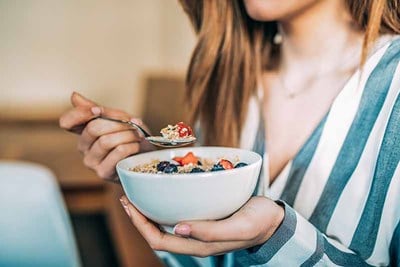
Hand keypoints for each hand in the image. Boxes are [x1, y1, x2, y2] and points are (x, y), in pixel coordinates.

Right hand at [59, 92, 153, 180]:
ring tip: (137, 135)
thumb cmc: (131, 136)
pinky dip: (131, 146)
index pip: (66, 122)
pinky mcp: (103, 172)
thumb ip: (100, 110)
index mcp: (84, 131)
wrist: (147, 156)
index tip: (97, 110)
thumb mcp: (119, 118)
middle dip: (117, 123)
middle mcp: (83, 147)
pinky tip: (136, 146)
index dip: (80, 114)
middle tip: (132, 124)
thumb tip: (74, 96)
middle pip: (93, 128)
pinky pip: (117, 152)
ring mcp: (91, 161)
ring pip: (106, 141)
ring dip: (127, 135)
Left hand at [119, 196, 283, 256]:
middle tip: (127, 197)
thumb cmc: (259, 221)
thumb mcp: (240, 226)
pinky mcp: (204, 219)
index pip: (160, 240)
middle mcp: (195, 240)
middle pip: (158, 234)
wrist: (273, 220)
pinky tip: (162, 193)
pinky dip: (165, 205)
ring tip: (138, 195)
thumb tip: (178, 228)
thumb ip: (211, 231)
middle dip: (139, 218)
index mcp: (200, 245)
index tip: (129, 205)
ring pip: (165, 226)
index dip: (141, 225)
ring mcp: (199, 230)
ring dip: (149, 212)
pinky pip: (177, 216)